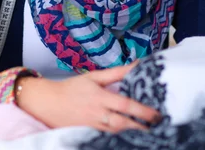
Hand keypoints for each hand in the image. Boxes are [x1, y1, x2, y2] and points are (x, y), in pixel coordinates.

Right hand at [16, 64, 160, 132]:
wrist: (47, 103)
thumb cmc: (72, 88)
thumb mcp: (93, 76)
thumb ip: (116, 73)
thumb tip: (137, 65)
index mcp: (99, 97)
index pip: (125, 105)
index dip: (143, 111)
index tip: (157, 114)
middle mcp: (97, 114)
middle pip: (123, 124)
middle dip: (141, 127)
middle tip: (158, 127)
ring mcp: (92, 127)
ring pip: (116, 133)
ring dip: (132, 134)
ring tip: (149, 134)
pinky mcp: (88, 135)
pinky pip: (106, 139)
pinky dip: (119, 139)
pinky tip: (129, 138)